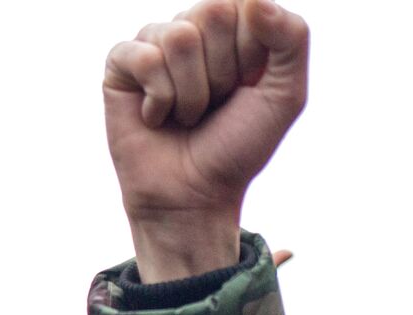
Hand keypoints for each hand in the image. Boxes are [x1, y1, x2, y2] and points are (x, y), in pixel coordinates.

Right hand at [104, 0, 308, 280]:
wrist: (194, 196)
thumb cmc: (237, 147)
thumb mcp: (285, 95)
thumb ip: (291, 39)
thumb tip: (253, 0)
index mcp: (235, 26)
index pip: (246, 4)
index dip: (251, 54)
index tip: (246, 89)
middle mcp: (194, 27)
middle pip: (212, 11)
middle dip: (220, 72)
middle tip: (215, 104)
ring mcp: (155, 43)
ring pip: (178, 37)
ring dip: (191, 92)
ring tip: (187, 116)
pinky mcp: (121, 64)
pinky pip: (144, 57)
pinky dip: (159, 99)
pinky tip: (156, 118)